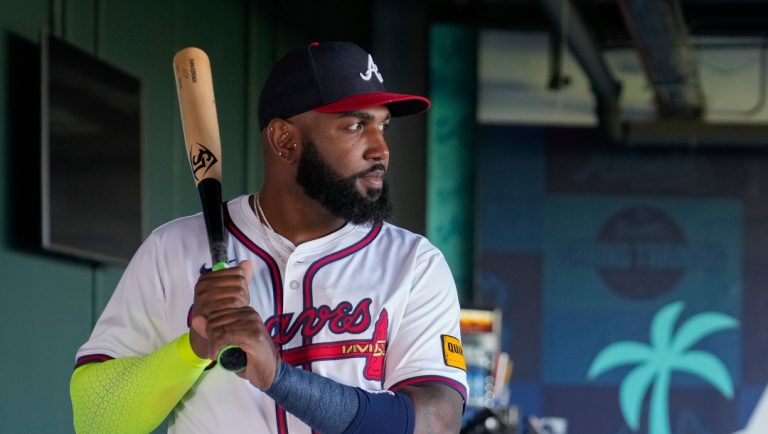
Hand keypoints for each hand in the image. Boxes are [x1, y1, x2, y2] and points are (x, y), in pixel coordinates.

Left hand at [188, 259, 279, 388]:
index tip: (213, 344)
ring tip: (215, 354)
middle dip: (209, 337)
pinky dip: (216, 347)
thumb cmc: (250, 359)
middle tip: (213, 351)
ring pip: (218, 328)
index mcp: (246, 311)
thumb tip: (196, 319)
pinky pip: (224, 336)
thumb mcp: (230, 342)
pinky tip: (216, 356)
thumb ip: (213, 330)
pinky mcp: (252, 335)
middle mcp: (250, 314)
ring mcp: (252, 323)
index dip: (209, 330)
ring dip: (212, 344)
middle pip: (215, 320)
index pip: (216, 313)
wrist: (271, 372)